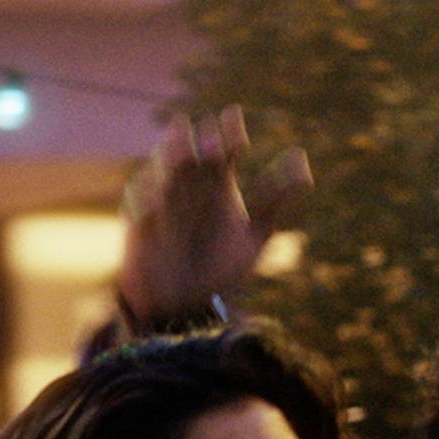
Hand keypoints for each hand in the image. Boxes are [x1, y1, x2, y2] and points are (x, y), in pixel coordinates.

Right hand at [118, 107, 311, 327]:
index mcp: (219, 184)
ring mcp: (161, 200)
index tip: (240, 135)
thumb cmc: (221, 270)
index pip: (225, 148)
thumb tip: (300, 156)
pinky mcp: (137, 219)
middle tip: (215, 146)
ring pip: (162, 168)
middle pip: (193, 151)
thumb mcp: (256, 236)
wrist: (184, 305)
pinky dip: (146, 198)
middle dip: (199, 145)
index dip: (230, 134)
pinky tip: (157, 197)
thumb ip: (276, 198)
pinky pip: (138, 202)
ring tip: (182, 152)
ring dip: (170, 159)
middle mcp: (189, 186)